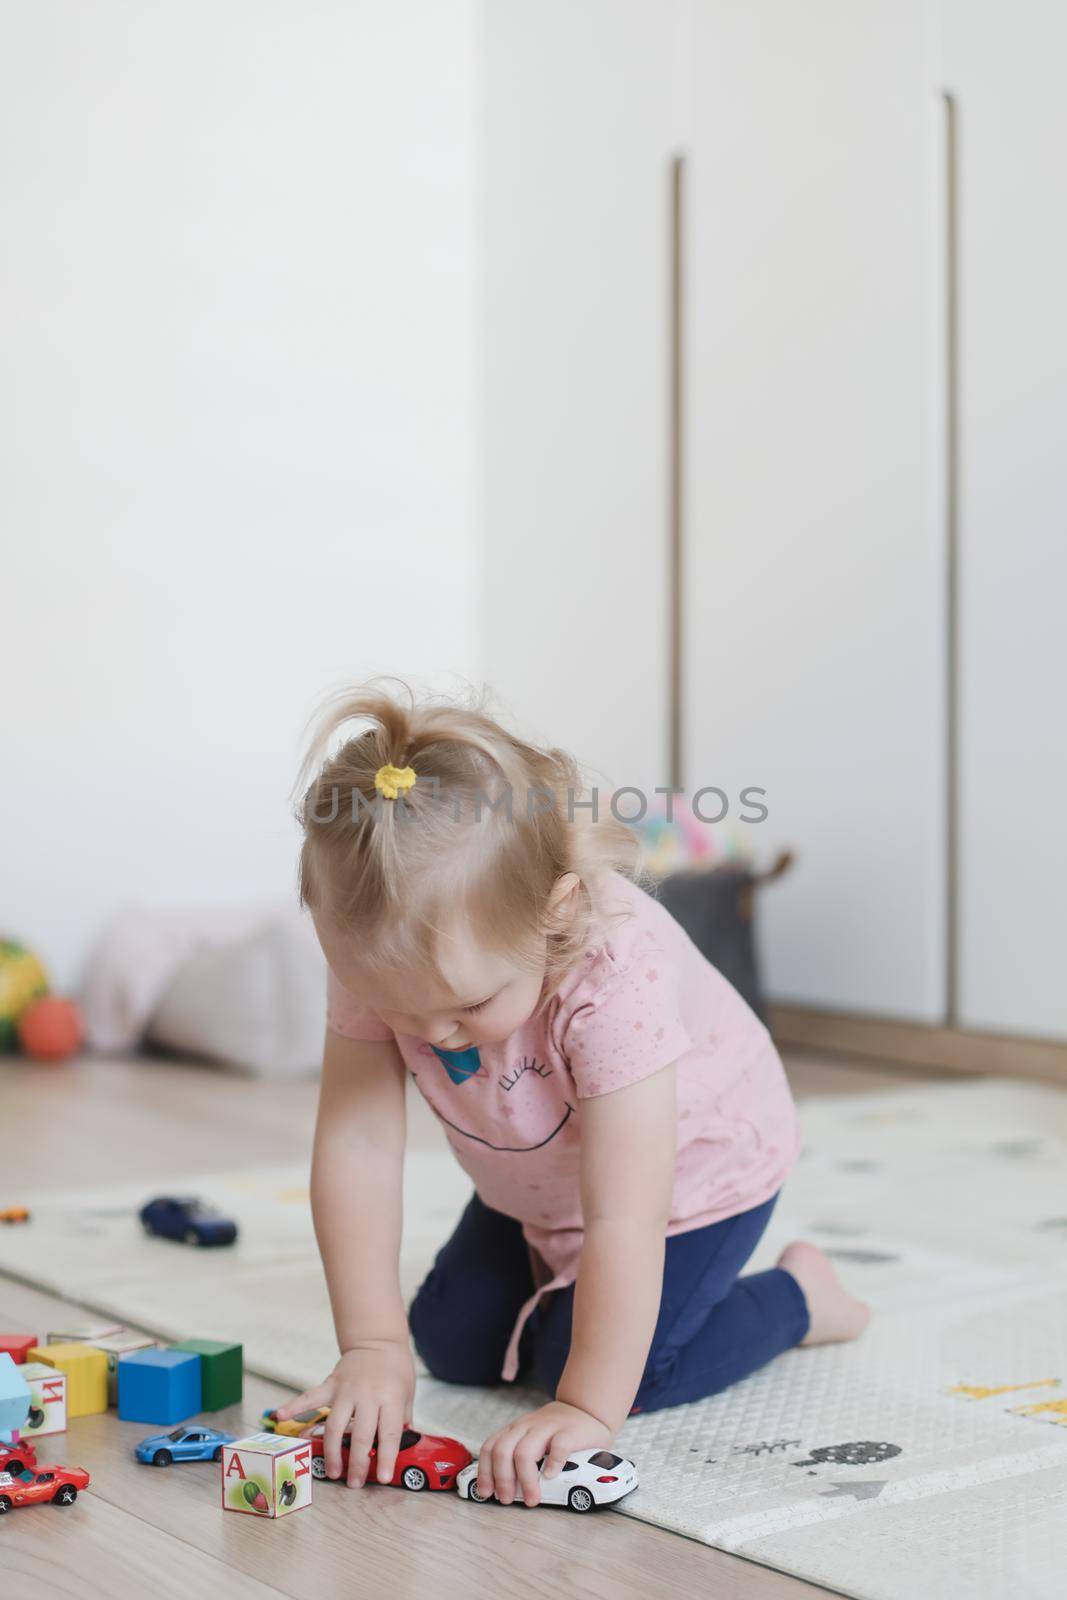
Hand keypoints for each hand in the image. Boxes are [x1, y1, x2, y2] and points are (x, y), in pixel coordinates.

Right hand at [273, 1340, 415, 1487]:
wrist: (378, 1340)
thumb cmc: (395, 1371)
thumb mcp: (407, 1395)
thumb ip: (403, 1421)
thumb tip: (402, 1450)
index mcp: (391, 1398)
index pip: (390, 1432)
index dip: (387, 1457)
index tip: (383, 1478)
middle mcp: (367, 1394)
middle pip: (361, 1434)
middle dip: (358, 1462)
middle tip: (354, 1483)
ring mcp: (347, 1389)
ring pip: (336, 1424)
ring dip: (333, 1451)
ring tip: (333, 1472)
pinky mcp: (331, 1384)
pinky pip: (311, 1397)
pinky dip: (294, 1405)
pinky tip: (280, 1415)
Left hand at [476, 1401, 611, 1507]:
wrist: (587, 1409)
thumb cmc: (557, 1431)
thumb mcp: (532, 1438)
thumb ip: (518, 1457)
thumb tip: (503, 1489)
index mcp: (516, 1429)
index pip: (490, 1447)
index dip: (485, 1472)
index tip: (486, 1493)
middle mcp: (528, 1426)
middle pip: (503, 1450)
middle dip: (502, 1479)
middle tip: (507, 1499)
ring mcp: (548, 1427)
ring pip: (525, 1451)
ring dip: (525, 1479)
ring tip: (531, 1498)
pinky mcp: (570, 1432)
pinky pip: (558, 1446)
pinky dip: (553, 1463)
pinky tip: (552, 1476)